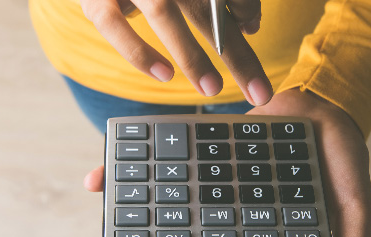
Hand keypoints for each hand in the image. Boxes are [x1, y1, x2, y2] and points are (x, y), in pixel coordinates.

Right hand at [80, 0, 272, 104]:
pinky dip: (139, 52)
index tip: (257, 39)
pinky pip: (113, 24)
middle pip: (205, 10)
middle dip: (235, 53)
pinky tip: (164, 74)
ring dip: (192, 55)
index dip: (247, 13)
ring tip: (212, 89)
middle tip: (258, 92)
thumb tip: (249, 23)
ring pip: (163, 12)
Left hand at [82, 90, 370, 236]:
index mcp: (263, 235)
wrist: (323, 103)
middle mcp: (232, 216)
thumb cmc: (340, 160)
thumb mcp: (356, 205)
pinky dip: (133, 176)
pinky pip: (165, 170)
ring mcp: (213, 190)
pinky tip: (98, 182)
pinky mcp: (199, 158)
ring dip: (131, 228)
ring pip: (166, 214)